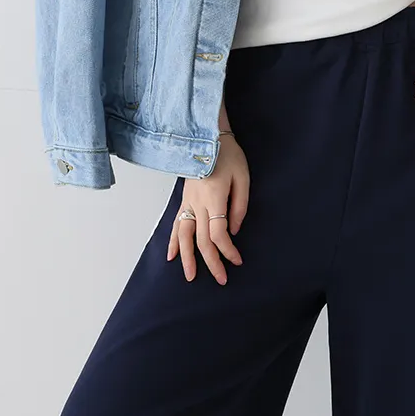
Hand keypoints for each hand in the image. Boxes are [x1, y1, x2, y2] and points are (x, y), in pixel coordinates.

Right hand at [166, 133, 249, 283]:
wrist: (207, 136)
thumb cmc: (228, 155)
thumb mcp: (243, 177)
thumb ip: (239, 206)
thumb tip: (234, 231)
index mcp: (213, 197)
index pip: (217, 233)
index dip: (227, 250)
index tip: (237, 261)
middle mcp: (197, 202)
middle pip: (200, 239)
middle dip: (211, 262)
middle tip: (221, 279)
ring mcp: (187, 201)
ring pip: (183, 235)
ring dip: (187, 258)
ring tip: (190, 276)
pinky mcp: (184, 199)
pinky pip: (176, 223)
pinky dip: (173, 241)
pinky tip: (171, 255)